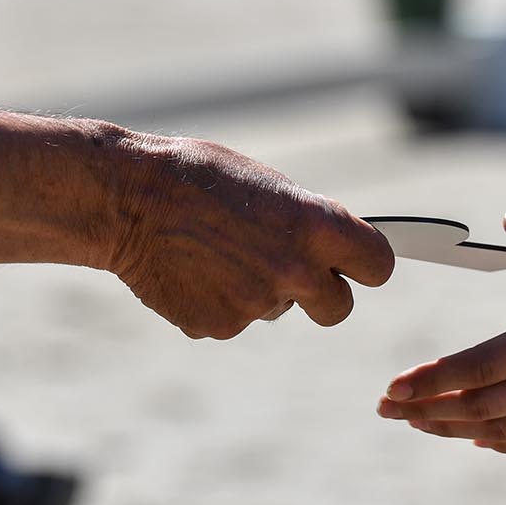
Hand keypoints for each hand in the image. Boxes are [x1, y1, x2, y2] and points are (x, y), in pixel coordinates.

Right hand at [102, 133, 394, 338]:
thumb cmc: (198, 177)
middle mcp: (296, 270)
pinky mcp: (219, 326)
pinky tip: (192, 271)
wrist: (127, 198)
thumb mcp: (268, 186)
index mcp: (316, 225)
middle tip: (289, 271)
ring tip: (217, 252)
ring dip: (258, 291)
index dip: (367, 264)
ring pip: (277, 310)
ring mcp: (257, 304)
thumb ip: (304, 221)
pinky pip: (233, 321)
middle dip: (321, 295)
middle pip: (338, 309)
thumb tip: (326, 248)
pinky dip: (217, 303)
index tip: (355, 263)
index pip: (378, 264)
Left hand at [378, 216, 505, 454]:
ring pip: (499, 430)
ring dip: (452, 428)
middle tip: (386, 409)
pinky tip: (476, 437)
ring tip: (418, 423)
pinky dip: (499, 443)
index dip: (428, 379)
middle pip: (477, 405)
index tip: (392, 387)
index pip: (475, 366)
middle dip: (425, 408)